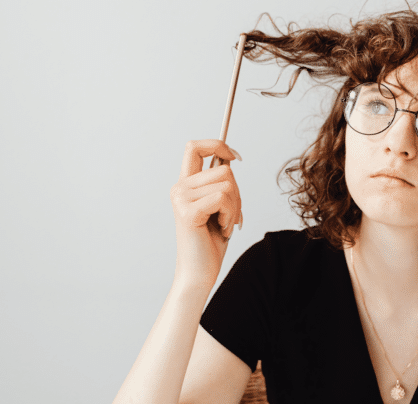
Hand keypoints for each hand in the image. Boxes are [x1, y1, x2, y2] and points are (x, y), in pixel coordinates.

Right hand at [169, 139, 242, 291]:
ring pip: (227, 184)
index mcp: (185, 184)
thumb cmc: (210, 241)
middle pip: (224, 169)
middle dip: (238, 193)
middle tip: (230, 216)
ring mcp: (181, 198)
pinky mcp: (188, 212)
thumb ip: (220, 182)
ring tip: (223, 223)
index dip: (217, 144)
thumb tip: (230, 158)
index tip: (235, 156)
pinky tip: (220, 229)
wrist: (200, 272)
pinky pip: (223, 198)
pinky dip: (230, 215)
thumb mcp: (218, 205)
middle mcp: (179, 188)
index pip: (194, 147)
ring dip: (234, 207)